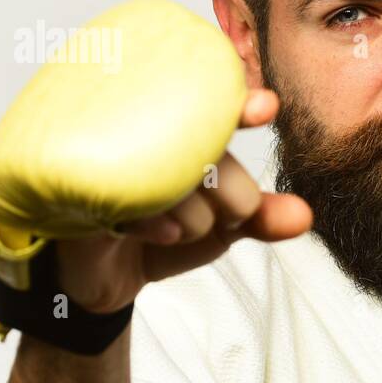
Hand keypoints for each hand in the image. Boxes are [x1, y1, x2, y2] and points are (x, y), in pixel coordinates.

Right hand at [54, 88, 311, 313]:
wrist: (99, 278)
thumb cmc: (160, 234)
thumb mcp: (221, 227)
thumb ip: (263, 217)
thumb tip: (304, 216)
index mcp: (179, 129)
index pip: (212, 105)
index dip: (238, 104)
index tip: (266, 108)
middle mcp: (142, 132)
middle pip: (210, 151)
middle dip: (234, 198)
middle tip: (223, 218)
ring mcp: (108, 155)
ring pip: (178, 179)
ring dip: (195, 221)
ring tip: (176, 230)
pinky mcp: (76, 186)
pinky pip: (133, 203)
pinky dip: (158, 225)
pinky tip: (163, 233)